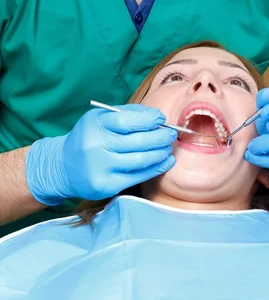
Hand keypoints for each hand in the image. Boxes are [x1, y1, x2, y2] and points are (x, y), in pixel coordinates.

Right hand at [25, 105, 176, 204]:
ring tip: (169, 147)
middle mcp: (96, 146)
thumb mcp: (101, 118)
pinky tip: (165, 161)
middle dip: (161, 137)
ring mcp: (100, 168)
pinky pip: (137, 176)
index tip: (161, 119)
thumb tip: (158, 117)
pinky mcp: (106, 186)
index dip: (149, 120)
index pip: (128, 121)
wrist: (63, 166)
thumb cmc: (90, 137)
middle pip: (138, 142)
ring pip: (141, 160)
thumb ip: (128, 113)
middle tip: (172, 134)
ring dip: (161, 153)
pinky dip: (156, 168)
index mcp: (95, 124)